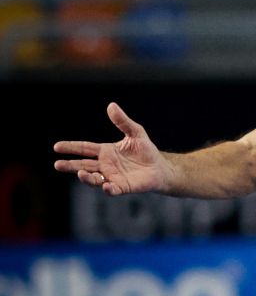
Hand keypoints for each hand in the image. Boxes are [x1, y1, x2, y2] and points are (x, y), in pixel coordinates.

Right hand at [53, 102, 171, 195]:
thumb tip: (112, 105)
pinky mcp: (122, 187)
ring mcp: (111, 177)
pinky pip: (112, 189)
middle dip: (70, 165)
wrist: (159, 167)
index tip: (57, 147)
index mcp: (105, 151)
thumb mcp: (135, 132)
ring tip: (80, 173)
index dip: (71, 147)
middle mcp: (104, 165)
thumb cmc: (145, 150)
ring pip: (94, 179)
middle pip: (83, 165)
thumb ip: (122, 121)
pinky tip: (106, 186)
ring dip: (86, 177)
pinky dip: (108, 189)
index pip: (84, 148)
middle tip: (57, 164)